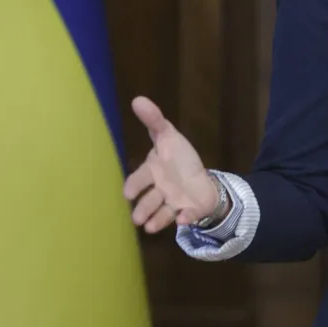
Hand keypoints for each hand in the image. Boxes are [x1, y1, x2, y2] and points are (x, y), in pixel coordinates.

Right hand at [121, 96, 219, 232]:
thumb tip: (137, 99)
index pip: (138, 179)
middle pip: (149, 200)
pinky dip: (186, 218)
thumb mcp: (168, 137)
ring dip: (157, 219)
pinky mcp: (188, 210)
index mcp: (151, 172)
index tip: (128, 192)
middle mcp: (159, 190)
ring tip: (149, 227)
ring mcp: (173, 202)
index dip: (134, 185)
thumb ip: (154, 121)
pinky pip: (187, 215)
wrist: (200, 181)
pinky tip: (183, 219)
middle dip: (143, 208)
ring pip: (163, 212)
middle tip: (136, 218)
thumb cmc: (179, 159)